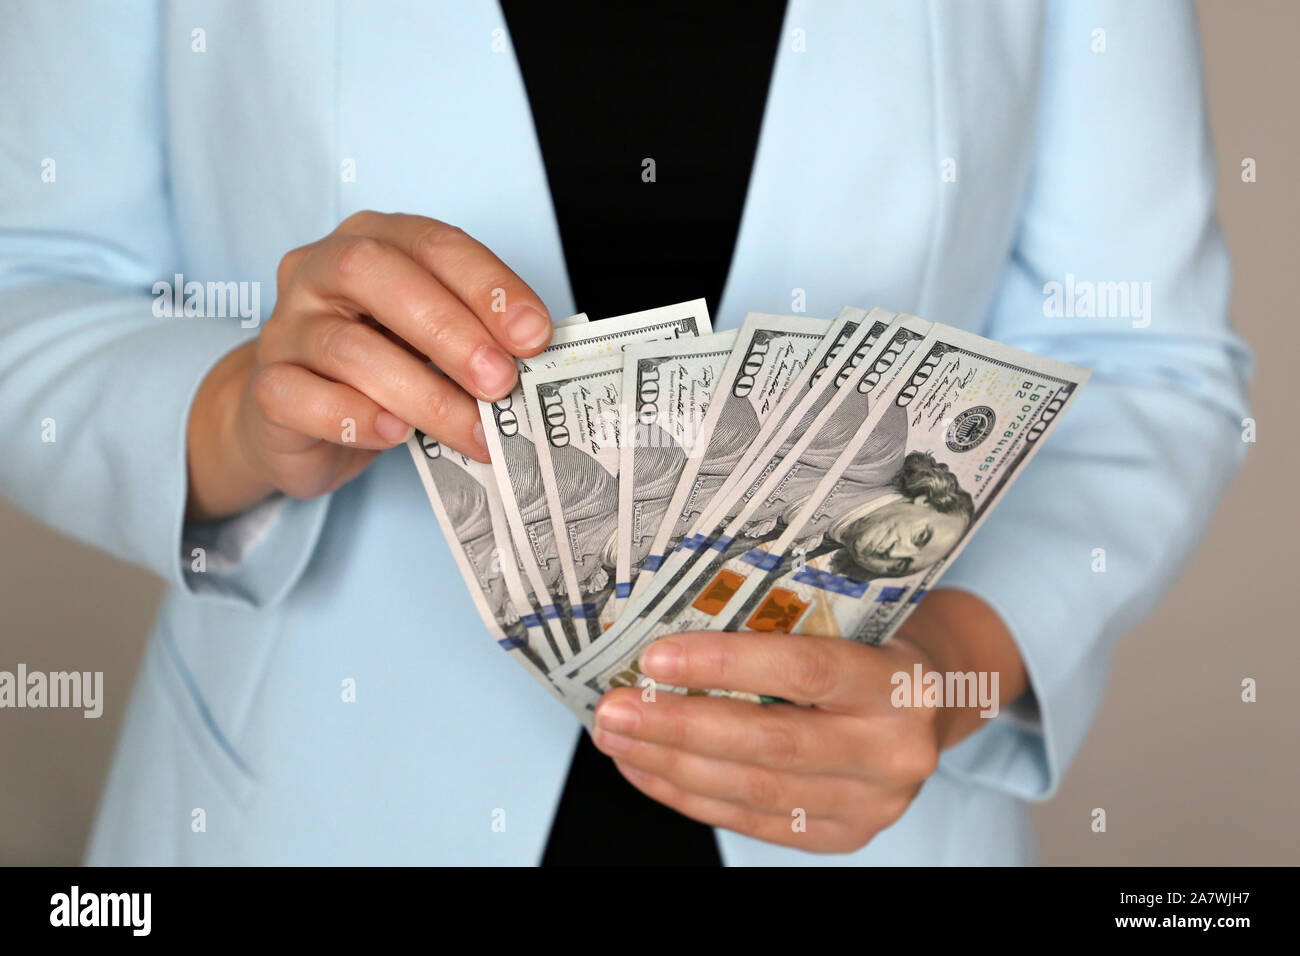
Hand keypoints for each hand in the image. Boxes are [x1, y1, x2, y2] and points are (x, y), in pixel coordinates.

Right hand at [187, 211, 552, 519]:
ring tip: (474, 431)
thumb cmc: (382, 366)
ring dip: (422, 393)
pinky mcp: (266, 387)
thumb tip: (535, 362)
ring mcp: (286, 327)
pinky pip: (301, 397)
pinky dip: (354, 417)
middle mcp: (319, 270)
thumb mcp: (434, 341)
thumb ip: (476, 338)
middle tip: (501, 382)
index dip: (488, 286)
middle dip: (451, 330)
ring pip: (347, 346)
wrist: (296, 416)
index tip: (535, 335)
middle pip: (376, 274)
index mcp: (375, 241)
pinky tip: (395, 436)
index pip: (435, 243)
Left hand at [591, 589, 1025, 852]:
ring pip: (753, 789)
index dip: (725, 666)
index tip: (655, 657)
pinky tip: (648, 769)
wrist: (938, 697)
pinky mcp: (845, 835)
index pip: (804, 670)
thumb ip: (784, 622)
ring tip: (617, 737)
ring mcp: (873, 803)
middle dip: (678, 726)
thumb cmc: (876, 642)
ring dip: (670, 764)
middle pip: (770, 742)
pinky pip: (753, 821)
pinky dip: (690, 796)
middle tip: (613, 708)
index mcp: (900, 682)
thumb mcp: (853, 617)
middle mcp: (895, 750)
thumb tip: (670, 622)